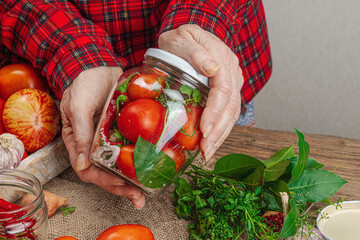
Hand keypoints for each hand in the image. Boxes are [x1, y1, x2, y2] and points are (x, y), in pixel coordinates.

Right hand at [60, 66, 144, 208]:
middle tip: (138, 199)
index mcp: (78, 142)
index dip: (103, 180)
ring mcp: (109, 140)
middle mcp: (93, 146)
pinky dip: (138, 162)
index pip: (87, 170)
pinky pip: (130, 151)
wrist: (101, 66)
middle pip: (105, 175)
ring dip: (130, 182)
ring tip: (145, 194)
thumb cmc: (85, 83)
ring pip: (119, 167)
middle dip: (121, 188)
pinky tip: (151, 170)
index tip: (120, 183)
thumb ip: (81, 134)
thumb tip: (82, 164)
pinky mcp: (122, 133)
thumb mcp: (78, 106)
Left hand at [158, 24, 243, 161]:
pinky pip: (228, 110)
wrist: (187, 36)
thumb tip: (213, 69)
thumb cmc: (180, 39)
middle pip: (231, 105)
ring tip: (208, 152)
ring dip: (221, 134)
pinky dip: (221, 127)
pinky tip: (212, 140)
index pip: (223, 89)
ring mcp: (232, 80)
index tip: (204, 129)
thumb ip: (196, 53)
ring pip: (233, 111)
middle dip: (219, 130)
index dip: (215, 112)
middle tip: (206, 150)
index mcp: (221, 58)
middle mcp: (231, 71)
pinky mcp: (228, 88)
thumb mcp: (182, 39)